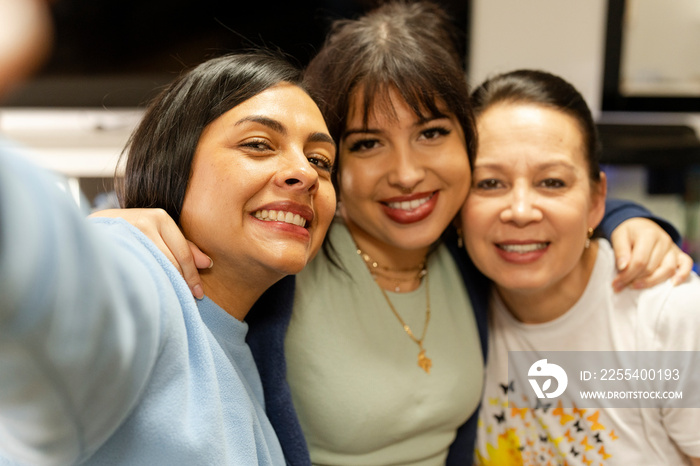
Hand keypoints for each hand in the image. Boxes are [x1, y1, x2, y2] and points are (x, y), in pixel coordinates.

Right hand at [90, 208, 211, 298]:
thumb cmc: (132, 231)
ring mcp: (127, 236)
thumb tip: (207, 263)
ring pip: (155, 269)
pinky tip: (150, 292)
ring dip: (166, 286)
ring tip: (171, 298)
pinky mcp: (112, 249)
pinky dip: (147, 284)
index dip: (192, 276)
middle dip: (181, 283)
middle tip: (188, 300)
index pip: (183, 253)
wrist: (91, 230)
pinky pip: (137, 272)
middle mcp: (144, 224)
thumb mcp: (157, 231)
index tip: (199, 294)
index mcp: (159, 217)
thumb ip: (182, 245)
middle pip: (171, 263)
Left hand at [610, 217, 692, 291]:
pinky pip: (686, 264)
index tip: (616, 283)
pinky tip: (673, 284)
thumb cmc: (628, 232)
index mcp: (648, 235)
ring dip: (652, 282)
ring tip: (635, 286)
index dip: (627, 275)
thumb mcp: (619, 237)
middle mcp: (664, 241)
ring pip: (668, 269)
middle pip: (652, 267)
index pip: (639, 261)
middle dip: (634, 279)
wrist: (640, 224)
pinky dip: (682, 275)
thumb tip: (623, 267)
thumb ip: (620, 251)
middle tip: (621, 286)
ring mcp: (672, 247)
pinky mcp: (678, 253)